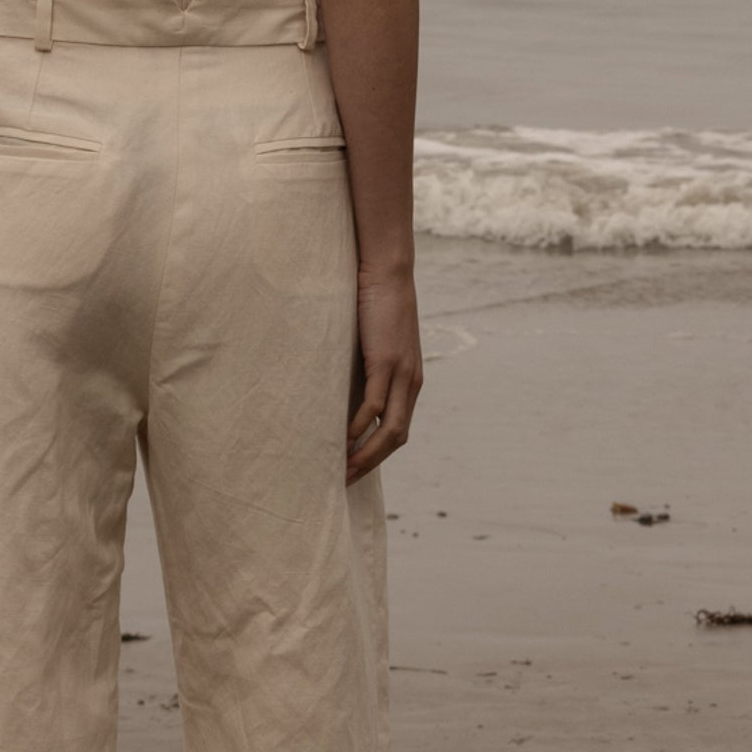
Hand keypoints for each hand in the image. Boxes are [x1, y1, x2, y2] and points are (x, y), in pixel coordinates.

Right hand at [347, 264, 423, 483]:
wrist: (386, 270)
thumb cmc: (375, 301)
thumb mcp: (372, 341)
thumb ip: (365, 365)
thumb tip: (341, 384)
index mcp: (410, 380)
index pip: (398, 429)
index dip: (378, 453)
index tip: (354, 469)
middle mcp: (411, 382)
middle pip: (396, 438)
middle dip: (371, 463)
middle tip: (344, 481)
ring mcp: (401, 374)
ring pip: (390, 430)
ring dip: (366, 454)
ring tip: (342, 470)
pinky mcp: (386, 362)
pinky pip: (374, 406)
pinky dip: (358, 428)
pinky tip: (340, 439)